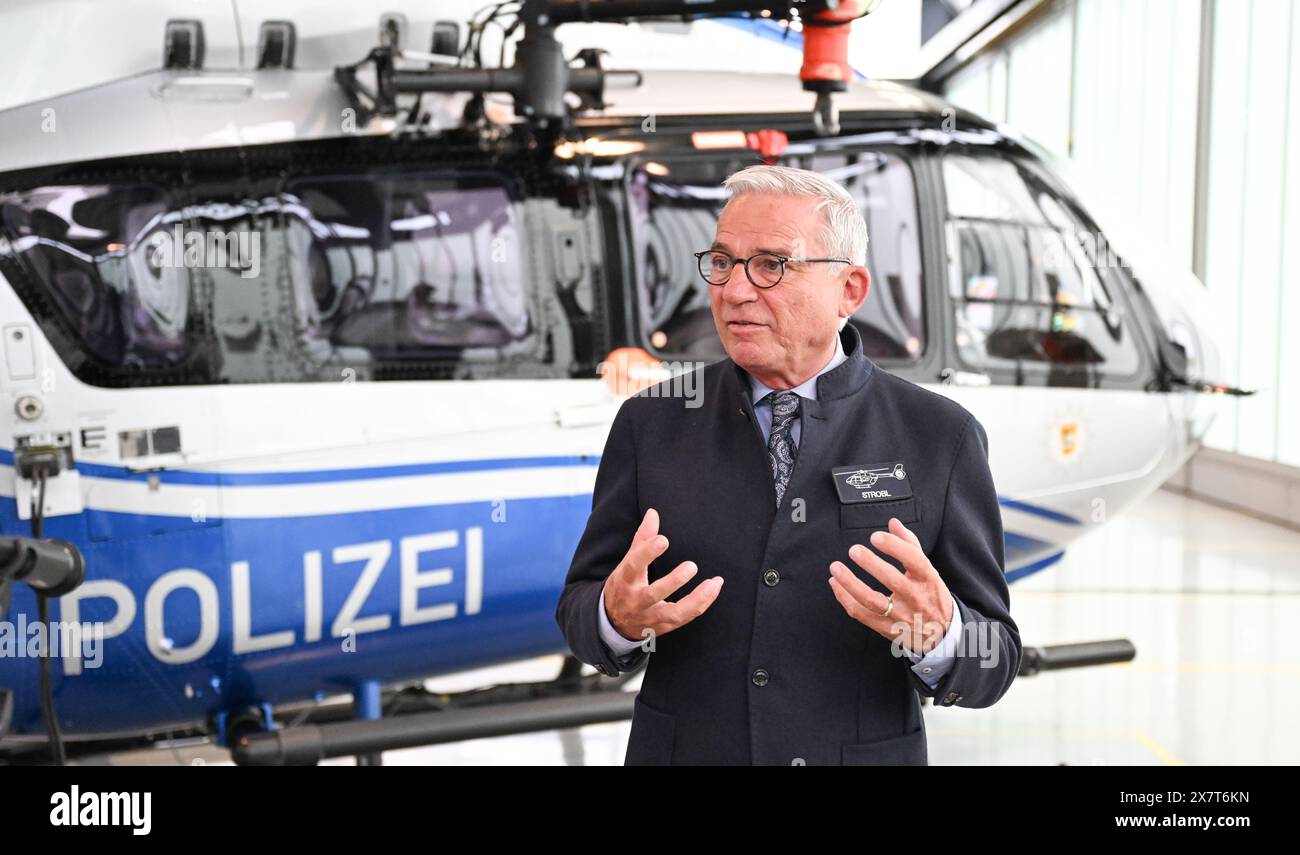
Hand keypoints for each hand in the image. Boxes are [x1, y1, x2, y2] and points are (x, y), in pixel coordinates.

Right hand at [604, 508, 722, 643]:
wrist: (613, 623)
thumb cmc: (624, 585)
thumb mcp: (626, 563)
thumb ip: (642, 539)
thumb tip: (653, 512)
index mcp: (624, 580)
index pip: (633, 565)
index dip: (647, 553)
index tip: (664, 539)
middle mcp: (636, 601)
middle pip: (653, 594)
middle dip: (673, 581)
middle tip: (692, 565)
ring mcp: (650, 617)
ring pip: (673, 613)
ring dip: (696, 599)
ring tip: (713, 583)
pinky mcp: (663, 627)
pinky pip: (685, 618)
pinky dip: (701, 604)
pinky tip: (713, 589)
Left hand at [827, 517, 952, 656]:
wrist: (941, 633)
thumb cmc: (931, 595)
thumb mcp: (928, 570)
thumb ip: (910, 545)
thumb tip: (893, 522)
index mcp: (928, 579)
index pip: (914, 560)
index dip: (895, 547)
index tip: (876, 537)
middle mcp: (916, 597)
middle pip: (892, 580)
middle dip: (871, 564)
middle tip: (854, 550)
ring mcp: (901, 615)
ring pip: (872, 601)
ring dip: (850, 584)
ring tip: (836, 568)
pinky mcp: (886, 628)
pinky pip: (861, 614)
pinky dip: (845, 599)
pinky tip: (836, 584)